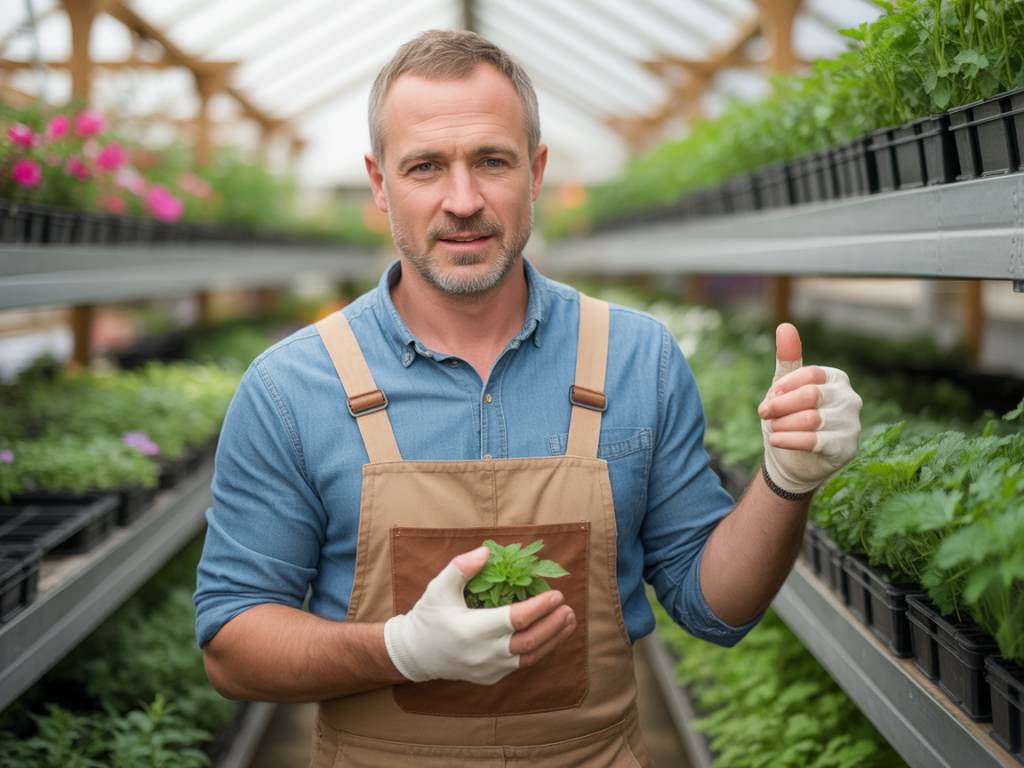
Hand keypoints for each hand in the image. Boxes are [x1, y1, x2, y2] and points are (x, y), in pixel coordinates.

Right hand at [384, 546, 575, 684]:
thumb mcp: (439, 587)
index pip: (515, 619)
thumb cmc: (429, 616)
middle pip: (528, 641)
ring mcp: (489, 668)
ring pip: (529, 657)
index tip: (556, 594)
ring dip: (553, 638)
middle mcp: (483, 653)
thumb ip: (461, 567)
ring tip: (569, 620)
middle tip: (568, 607)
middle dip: (553, 624)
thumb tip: (486, 552)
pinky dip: (540, 649)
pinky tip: (551, 634)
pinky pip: (521, 664)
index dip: (539, 607)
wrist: (417, 653)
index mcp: (471, 630)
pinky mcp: (492, 676)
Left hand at [757, 323, 861, 494]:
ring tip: (772, 429)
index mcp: (836, 378)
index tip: (769, 396)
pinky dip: (789, 440)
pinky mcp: (846, 447)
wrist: (793, 459)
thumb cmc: (789, 417)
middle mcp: (850, 398)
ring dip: (782, 425)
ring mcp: (852, 424)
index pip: (809, 375)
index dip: (784, 387)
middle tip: (764, 413)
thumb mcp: (784, 387)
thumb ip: (787, 358)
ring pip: (810, 419)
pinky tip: (775, 440)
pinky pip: (814, 441)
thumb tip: (785, 326)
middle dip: (780, 406)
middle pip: (810, 396)